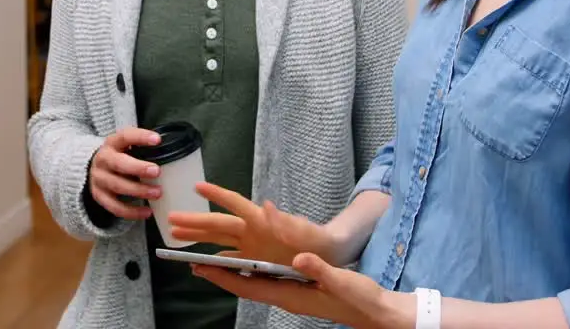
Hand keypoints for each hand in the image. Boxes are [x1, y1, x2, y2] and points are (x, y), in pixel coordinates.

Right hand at [88, 127, 161, 220]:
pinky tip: (147, 212)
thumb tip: (171, 153)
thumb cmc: (119, 156)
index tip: (157, 140)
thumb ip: (141, 149)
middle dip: (138, 168)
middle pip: (118, 163)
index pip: (125, 136)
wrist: (93, 168)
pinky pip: (115, 206)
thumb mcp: (125, 146)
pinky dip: (132, 211)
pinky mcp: (99, 196)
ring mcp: (99, 179)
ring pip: (117, 185)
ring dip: (138, 190)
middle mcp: (103, 159)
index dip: (140, 137)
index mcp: (112, 143)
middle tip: (157, 171)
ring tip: (158, 193)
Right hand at [168, 182, 341, 265]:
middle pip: (218, 224)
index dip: (216, 195)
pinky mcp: (254, 258)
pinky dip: (214, 261)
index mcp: (260, 221)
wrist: (326, 254)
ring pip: (218, 240)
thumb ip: (284, 222)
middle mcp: (251, 230)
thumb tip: (267, 207)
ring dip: (198, 238)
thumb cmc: (315, 239)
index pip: (235, 204)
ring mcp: (251, 244)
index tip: (197, 186)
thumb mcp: (303, 231)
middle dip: (194, 221)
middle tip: (170, 218)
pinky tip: (199, 263)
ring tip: (175, 235)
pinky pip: (229, 259)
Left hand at [192, 252, 415, 328]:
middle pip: (245, 286)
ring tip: (212, 261)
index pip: (249, 287)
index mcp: (291, 296)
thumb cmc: (358, 298)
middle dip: (220, 275)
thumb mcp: (340, 281)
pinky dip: (252, 271)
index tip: (201, 268)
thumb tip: (299, 257)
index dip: (224, 277)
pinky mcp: (298, 290)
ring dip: (233, 272)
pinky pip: (267, 280)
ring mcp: (291, 294)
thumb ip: (319, 270)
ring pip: (254, 283)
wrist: (374, 311)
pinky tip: (247, 262)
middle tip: (195, 263)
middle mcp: (286, 297)